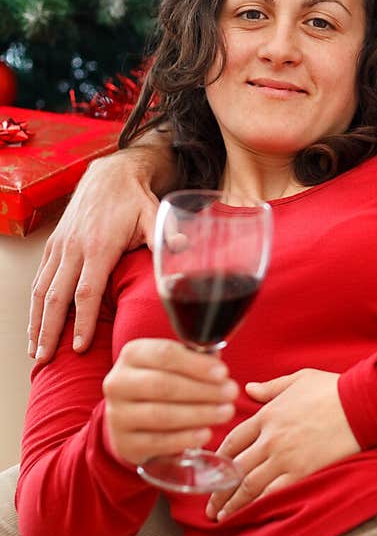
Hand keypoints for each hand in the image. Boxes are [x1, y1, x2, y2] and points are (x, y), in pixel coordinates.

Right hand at [29, 151, 162, 362]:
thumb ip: (164, 237)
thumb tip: (183, 250)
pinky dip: (34, 306)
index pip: (86, 292)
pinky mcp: (54, 245)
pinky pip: (39, 279)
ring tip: (37, 352)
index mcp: (99, 246)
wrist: (108, 174)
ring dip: (37, 323)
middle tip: (47, 361)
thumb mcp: (153, 215)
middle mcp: (74, 249)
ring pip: (42, 291)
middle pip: (56, 297)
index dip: (81, 321)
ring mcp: (61, 247)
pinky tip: (35, 325)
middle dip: (50, 332)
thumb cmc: (133, 199)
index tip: (80, 347)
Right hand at [102, 338, 238, 467]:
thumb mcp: (174, 364)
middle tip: (231, 393)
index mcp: (132, 354)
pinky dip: (185, 438)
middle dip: (203, 390)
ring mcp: (117, 415)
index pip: (165, 354)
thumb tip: (219, 365)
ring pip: (161, 415)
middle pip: (164, 385)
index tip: (223, 373)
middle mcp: (118, 383)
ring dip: (199, 414)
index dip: (196, 364)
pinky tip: (205, 433)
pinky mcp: (124, 443)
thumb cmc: (163, 381)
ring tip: (226, 412)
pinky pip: (157, 442)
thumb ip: (195, 359)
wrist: (133, 417)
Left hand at [205, 369, 359, 521]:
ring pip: (247, 485)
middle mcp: (270, 437)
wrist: (360, 403)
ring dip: (231, 503)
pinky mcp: (300, 472)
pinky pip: (271, 494)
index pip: (233, 439)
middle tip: (209, 505)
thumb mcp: (299, 379)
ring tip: (221, 516)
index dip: (219, 457)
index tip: (211, 470)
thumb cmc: (333, 389)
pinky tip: (247, 517)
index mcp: (267, 414)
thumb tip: (248, 388)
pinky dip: (255, 507)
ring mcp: (283, 457)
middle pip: (235, 467)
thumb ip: (271, 387)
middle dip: (218, 489)